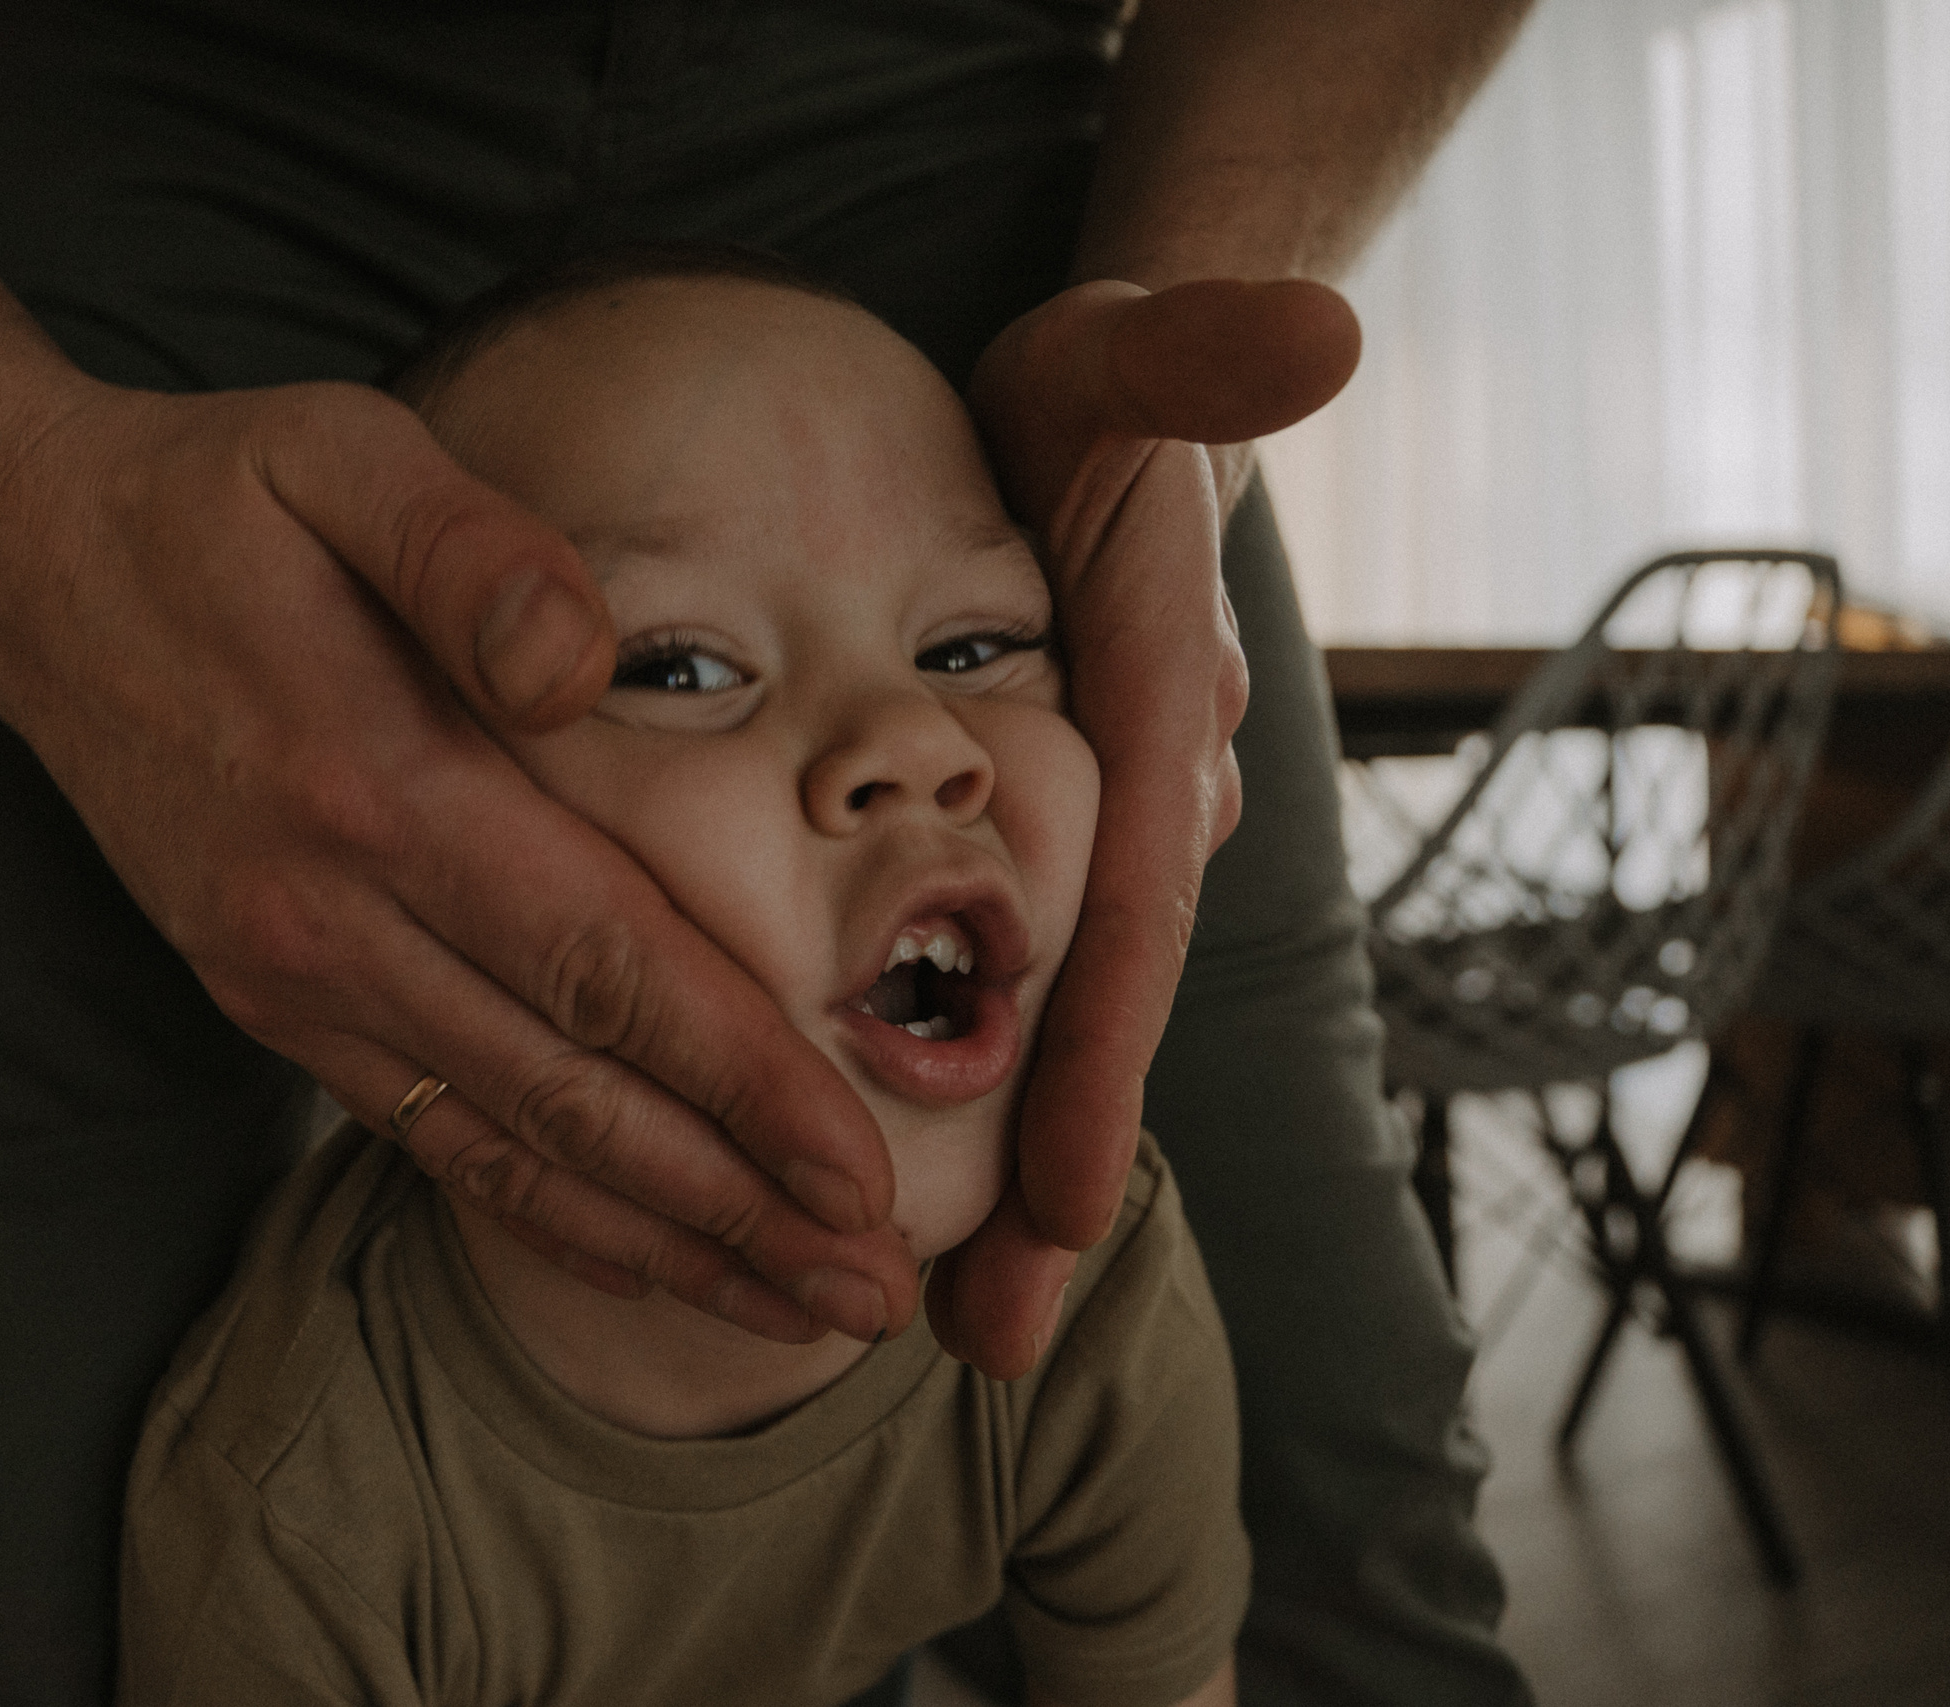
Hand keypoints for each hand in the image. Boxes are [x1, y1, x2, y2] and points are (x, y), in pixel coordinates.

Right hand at [0, 377, 918, 1344]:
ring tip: (793, 1304)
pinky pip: (422, 1132)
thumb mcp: (344, 458)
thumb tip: (581, 663)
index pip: (600, 969)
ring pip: (501, 1146)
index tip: (856, 1171)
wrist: (25, 565)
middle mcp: (327, 916)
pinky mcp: (266, 997)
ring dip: (659, 1241)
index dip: (739, 1083)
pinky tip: (638, 1253)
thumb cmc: (218, 498)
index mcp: (378, 787)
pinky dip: (540, 1209)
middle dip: (735, 1205)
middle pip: (568, 1097)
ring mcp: (286, 975)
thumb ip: (473, 556)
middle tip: (871, 1288)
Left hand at [934, 280, 1359, 1374]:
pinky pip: (1012, 991)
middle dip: (1044, 1178)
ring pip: (1057, 1029)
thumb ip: (1205, 346)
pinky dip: (978, 1104)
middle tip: (981, 1339)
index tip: (1051, 1198)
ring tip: (944, 1321)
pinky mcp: (1037, 852)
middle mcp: (1146, 809)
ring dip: (1008, 1176)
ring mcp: (1098, 842)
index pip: (1131, 909)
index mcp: (1156, 719)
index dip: (1096, 1053)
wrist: (1106, 421)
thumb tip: (1317, 331)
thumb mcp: (1127, 345)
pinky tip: (921, 1205)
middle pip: (1097, 1014)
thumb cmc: (1098, 388)